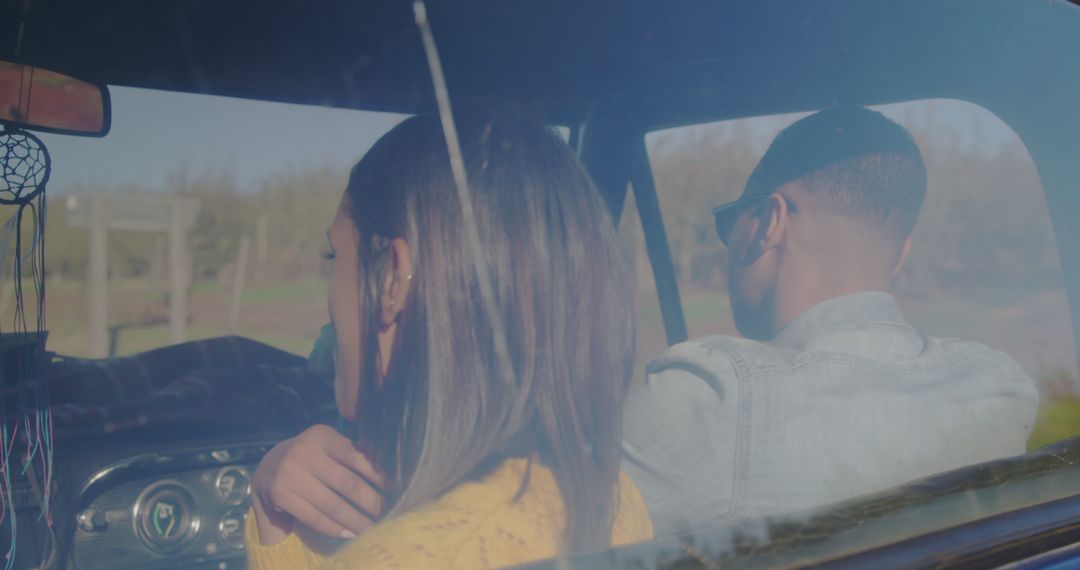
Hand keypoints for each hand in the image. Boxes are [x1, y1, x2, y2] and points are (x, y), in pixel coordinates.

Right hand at [251, 424, 383, 544]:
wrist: (268, 467)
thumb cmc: (312, 457)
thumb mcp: (329, 446)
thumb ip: (353, 453)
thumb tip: (389, 469)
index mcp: (322, 435)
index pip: (356, 457)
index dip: (378, 475)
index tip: (395, 489)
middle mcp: (303, 451)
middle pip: (347, 483)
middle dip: (371, 502)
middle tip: (387, 514)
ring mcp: (289, 473)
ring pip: (332, 504)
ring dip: (355, 520)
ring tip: (371, 529)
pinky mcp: (280, 495)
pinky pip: (313, 517)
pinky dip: (334, 528)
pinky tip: (349, 533)